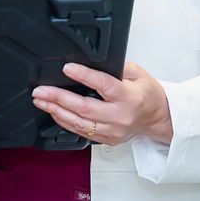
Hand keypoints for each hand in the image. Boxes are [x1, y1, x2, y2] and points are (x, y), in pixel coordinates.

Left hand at [31, 61, 173, 145]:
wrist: (158, 118)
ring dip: (56, 111)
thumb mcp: (138, 73)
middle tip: (41, 91)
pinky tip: (54, 112)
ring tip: (41, 101)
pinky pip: (81, 132)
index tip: (67, 68)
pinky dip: (65, 122)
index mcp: (129, 97)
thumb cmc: (147, 93)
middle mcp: (120, 116)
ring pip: (79, 123)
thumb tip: (92, 61)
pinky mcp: (106, 139)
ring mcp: (112, 130)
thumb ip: (116, 67)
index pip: (103, 85)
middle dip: (58, 98)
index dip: (84, 76)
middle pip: (84, 108)